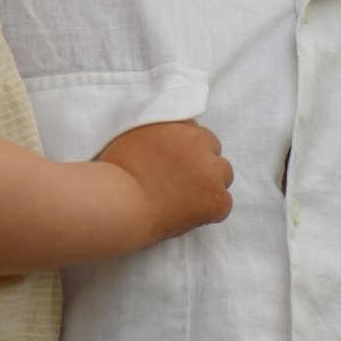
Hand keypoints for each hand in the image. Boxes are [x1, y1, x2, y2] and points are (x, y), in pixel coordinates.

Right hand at [98, 119, 234, 241]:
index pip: (194, 133)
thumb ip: (154, 130)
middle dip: (200, 163)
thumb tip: (163, 136)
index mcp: (179, 125)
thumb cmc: (116, 173)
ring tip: (185, 199)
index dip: (184, 149)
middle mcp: (198, 143)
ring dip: (209, 184)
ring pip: (223, 174)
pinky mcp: (216, 199)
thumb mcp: (130, 134)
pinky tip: (189, 215)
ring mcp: (211, 171)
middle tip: (180, 182)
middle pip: (212, 149)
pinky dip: (210, 211)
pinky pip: (224, 204)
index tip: (173, 163)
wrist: (118, 203)